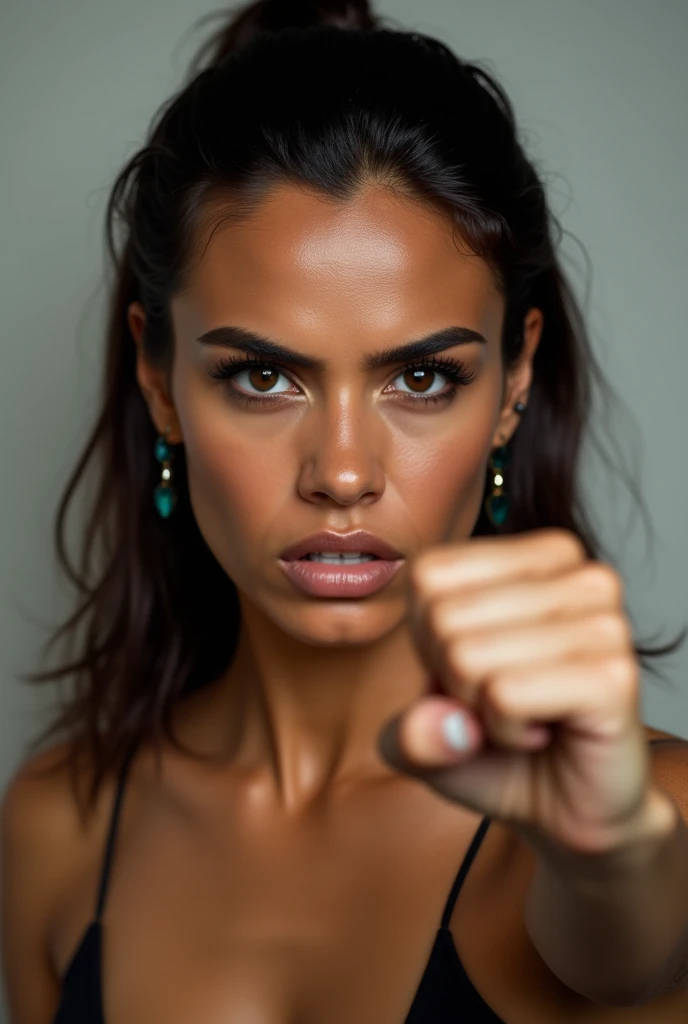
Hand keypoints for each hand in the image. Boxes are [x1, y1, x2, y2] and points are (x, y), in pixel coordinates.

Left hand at [379, 527, 661, 855]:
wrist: (566, 808)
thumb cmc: (498, 751)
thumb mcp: (423, 735)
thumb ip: (406, 731)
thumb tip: (435, 721)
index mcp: (537, 556)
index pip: (428, 574)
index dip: (428, 639)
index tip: (474, 669)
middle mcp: (578, 574)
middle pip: (444, 616)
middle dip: (454, 679)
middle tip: (503, 701)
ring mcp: (603, 621)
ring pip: (469, 655)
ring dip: (481, 708)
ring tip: (527, 716)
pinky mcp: (614, 676)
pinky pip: (506, 695)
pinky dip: (507, 731)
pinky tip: (543, 732)